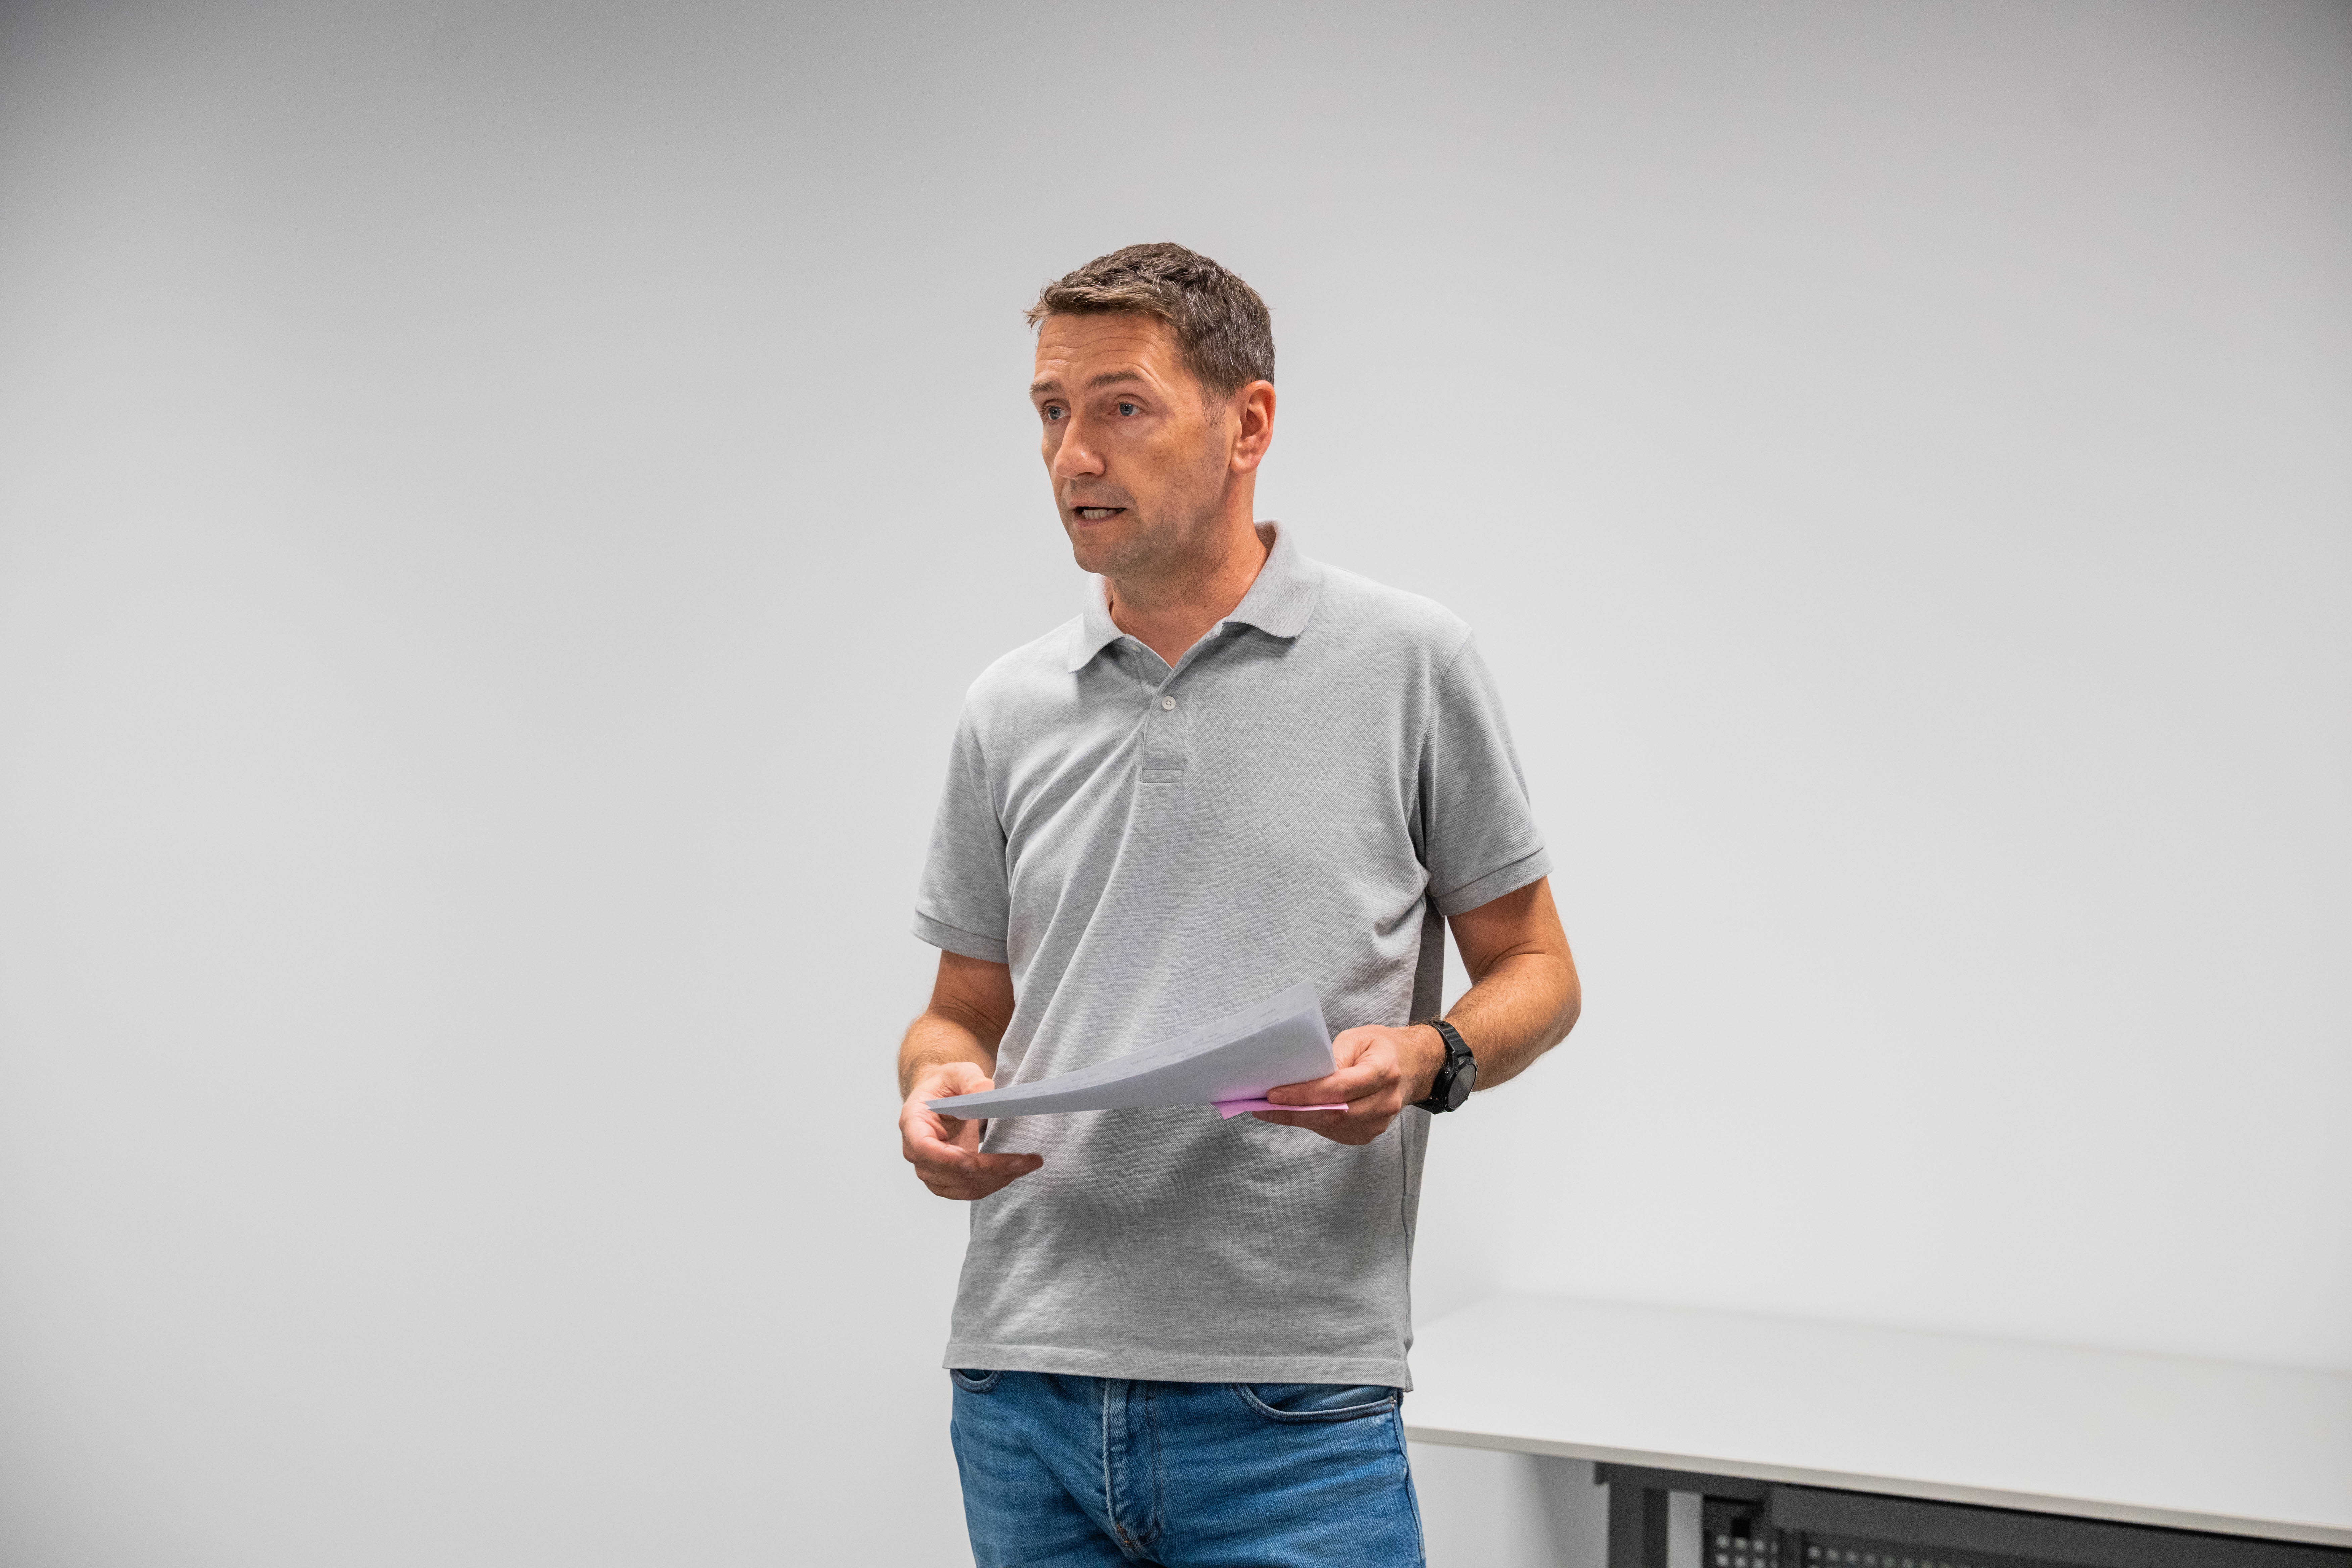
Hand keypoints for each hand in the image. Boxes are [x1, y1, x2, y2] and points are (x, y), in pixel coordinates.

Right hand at [900, 1061, 1043, 1200]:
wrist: (942, 1097)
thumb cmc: (945, 1085)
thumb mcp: (957, 1072)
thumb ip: (970, 1080)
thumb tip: (986, 1092)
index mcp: (913, 1123)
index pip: (926, 1150)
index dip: (955, 1160)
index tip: (989, 1161)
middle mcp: (916, 1152)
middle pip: (949, 1174)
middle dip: (991, 1171)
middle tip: (1027, 1161)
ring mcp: (930, 1169)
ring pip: (961, 1188)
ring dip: (996, 1180)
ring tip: (1026, 1165)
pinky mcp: (946, 1179)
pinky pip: (968, 1190)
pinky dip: (993, 1184)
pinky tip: (1014, 1171)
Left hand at [1252, 1024, 1445, 1145]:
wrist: (1413, 1067)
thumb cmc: (1382, 1047)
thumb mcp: (1358, 1037)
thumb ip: (1334, 1056)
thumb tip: (1305, 1078)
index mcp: (1383, 1071)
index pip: (1338, 1088)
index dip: (1304, 1094)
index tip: (1274, 1094)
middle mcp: (1385, 1101)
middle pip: (1333, 1114)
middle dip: (1293, 1112)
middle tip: (1261, 1107)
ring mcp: (1380, 1122)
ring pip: (1332, 1127)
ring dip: (1299, 1120)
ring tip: (1270, 1110)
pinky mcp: (1370, 1133)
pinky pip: (1336, 1133)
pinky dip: (1313, 1124)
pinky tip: (1294, 1114)